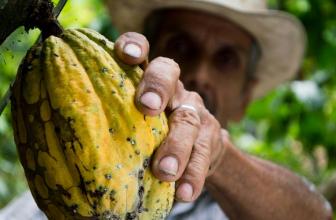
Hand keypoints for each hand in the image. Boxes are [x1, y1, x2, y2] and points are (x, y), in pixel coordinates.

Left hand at [115, 32, 226, 201]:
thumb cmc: (150, 135)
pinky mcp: (211, 136)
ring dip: (177, 146)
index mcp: (148, 80)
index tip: (126, 55)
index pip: (143, 51)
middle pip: (169, 74)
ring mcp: (194, 111)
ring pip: (188, 120)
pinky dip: (193, 174)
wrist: (197, 150)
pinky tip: (184, 192)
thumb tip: (65, 138)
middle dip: (157, 88)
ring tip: (164, 172)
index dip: (135, 45)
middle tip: (148, 107)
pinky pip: (205, 153)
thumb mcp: (132, 121)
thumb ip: (113, 120)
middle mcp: (173, 89)